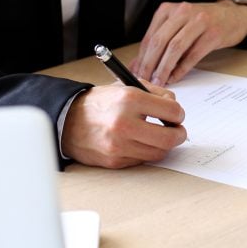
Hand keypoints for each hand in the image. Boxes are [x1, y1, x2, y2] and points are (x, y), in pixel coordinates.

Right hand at [61, 82, 186, 167]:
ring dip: (164, 145)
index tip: (176, 115)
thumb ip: (155, 94)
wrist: (67, 120)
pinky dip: (146, 151)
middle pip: (170, 138)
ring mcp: (119, 146)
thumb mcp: (126, 86)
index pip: (172, 111)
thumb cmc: (101, 102)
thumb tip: (175, 107)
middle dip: (179, 134)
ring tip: (158, 136)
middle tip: (177, 130)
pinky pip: (142, 160)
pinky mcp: (114, 161)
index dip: (179, 114)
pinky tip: (140, 142)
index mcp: (130, 100)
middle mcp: (124, 124)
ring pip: (159, 153)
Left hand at [131, 0, 246, 84]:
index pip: (150, 36)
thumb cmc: (204, 22)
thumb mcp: (179, 26)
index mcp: (169, 10)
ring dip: (165, 68)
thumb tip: (138, 64)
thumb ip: (160, 42)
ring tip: (159, 81)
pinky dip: (182, 68)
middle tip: (145, 80)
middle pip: (160, 41)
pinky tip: (176, 77)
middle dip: (149, 64)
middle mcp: (182, 12)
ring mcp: (199, 22)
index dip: (141, 58)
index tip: (135, 74)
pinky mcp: (213, 34)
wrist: (234, 15)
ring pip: (175, 48)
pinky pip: (193, 55)